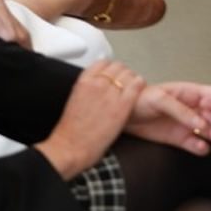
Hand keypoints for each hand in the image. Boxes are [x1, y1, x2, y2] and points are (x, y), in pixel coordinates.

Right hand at [37, 61, 142, 180]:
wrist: (70, 148)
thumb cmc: (71, 132)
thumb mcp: (75, 101)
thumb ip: (87, 89)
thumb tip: (97, 87)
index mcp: (84, 82)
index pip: (103, 63)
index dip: (111, 67)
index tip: (114, 72)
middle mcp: (98, 84)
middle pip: (118, 66)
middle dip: (123, 73)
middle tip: (125, 81)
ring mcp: (111, 93)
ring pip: (129, 74)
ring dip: (132, 78)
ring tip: (133, 86)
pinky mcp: (123, 105)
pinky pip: (137, 85)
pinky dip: (140, 84)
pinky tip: (140, 88)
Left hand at [125, 82, 210, 155]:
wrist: (124, 115)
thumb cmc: (140, 99)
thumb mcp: (160, 99)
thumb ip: (181, 110)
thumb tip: (200, 123)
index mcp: (193, 93)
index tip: (209, 107)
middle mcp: (196, 109)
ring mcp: (190, 126)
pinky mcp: (182, 140)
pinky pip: (200, 146)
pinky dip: (203, 148)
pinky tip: (198, 147)